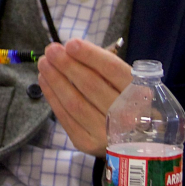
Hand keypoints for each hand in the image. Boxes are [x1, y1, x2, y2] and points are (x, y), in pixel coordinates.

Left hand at [37, 38, 133, 155]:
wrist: (133, 142)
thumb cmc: (127, 103)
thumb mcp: (127, 84)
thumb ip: (105, 69)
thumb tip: (72, 51)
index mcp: (140, 94)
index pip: (112, 70)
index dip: (90, 55)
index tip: (71, 43)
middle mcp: (126, 116)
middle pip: (91, 85)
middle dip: (67, 65)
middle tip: (51, 50)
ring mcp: (105, 132)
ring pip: (74, 102)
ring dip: (55, 80)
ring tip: (44, 63)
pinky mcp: (87, 142)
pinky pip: (65, 117)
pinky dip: (52, 97)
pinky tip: (45, 81)